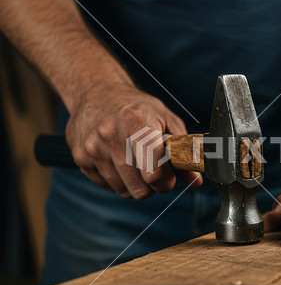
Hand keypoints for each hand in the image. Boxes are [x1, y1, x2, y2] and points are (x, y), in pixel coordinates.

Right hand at [66, 84, 202, 198]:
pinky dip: (117, 179)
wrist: (95, 92)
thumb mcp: (166, 119)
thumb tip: (196, 181)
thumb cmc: (137, 107)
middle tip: (154, 170)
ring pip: (124, 191)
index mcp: (137, 122)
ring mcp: (92, 148)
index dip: (166, 181)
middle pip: (140, 189)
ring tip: (135, 160)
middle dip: (152, 186)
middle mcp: (111, 135)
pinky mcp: (80, 158)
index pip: (154, 173)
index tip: (169, 175)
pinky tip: (118, 159)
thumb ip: (183, 150)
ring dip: (134, 183)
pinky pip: (107, 187)